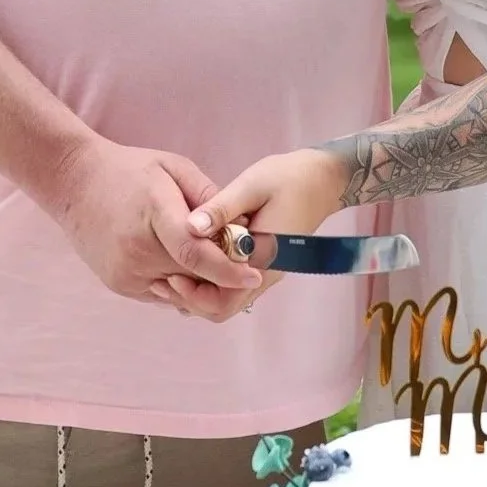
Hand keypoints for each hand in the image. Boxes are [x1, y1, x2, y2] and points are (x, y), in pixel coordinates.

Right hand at [47, 134, 261, 303]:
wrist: (73, 183)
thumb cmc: (129, 171)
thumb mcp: (173, 168)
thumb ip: (209, 196)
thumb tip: (242, 225)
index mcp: (154, 214)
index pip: (195, 253)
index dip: (228, 269)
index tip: (255, 274)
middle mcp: (137, 251)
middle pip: (194, 276)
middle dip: (221, 271)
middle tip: (237, 255)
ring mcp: (125, 272)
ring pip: (181, 289)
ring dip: (200, 278)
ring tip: (204, 252)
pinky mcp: (119, 285)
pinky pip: (163, 293)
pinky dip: (178, 281)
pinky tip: (177, 257)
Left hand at [150, 148, 344, 322]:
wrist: (324, 179)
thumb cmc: (289, 178)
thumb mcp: (252, 185)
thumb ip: (221, 208)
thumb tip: (190, 227)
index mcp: (264, 261)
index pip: (225, 300)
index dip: (194, 295)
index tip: (169, 275)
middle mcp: (265, 275)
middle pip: (223, 308)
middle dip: (191, 299)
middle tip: (162, 279)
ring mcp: (265, 272)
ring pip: (226, 299)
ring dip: (198, 292)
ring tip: (169, 272)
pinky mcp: (262, 263)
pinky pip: (232, 286)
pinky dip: (209, 282)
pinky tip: (189, 262)